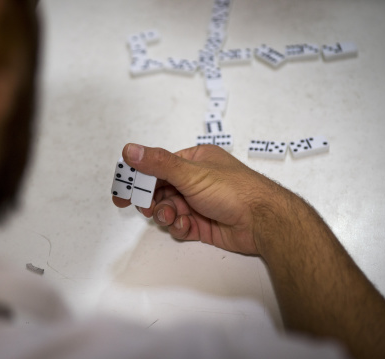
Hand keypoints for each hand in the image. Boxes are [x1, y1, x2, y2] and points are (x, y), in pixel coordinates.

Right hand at [112, 143, 287, 255]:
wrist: (263, 222)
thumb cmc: (233, 190)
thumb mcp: (191, 173)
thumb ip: (158, 164)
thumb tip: (130, 150)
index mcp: (193, 161)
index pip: (157, 167)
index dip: (138, 179)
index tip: (121, 191)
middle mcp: (195, 181)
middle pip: (160, 190)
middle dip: (152, 200)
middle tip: (145, 207)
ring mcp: (199, 203)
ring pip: (168, 209)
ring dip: (165, 214)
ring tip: (172, 216)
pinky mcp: (203, 224)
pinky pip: (180, 225)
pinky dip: (179, 226)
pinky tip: (187, 225)